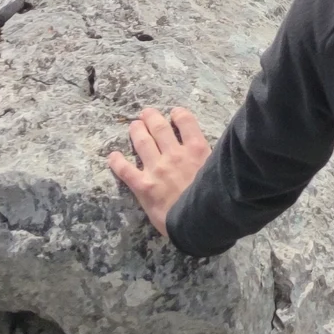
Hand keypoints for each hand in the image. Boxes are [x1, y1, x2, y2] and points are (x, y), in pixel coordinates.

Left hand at [107, 107, 210, 234]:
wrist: (200, 220)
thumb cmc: (215, 198)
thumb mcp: (220, 170)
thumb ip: (213, 158)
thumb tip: (219, 151)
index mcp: (197, 149)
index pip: (186, 122)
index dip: (179, 114)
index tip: (174, 112)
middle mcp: (175, 154)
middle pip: (160, 128)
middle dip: (152, 118)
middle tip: (146, 113)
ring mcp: (157, 168)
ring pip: (142, 142)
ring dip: (137, 131)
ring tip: (134, 125)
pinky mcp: (143, 185)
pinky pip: (125, 170)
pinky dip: (117, 161)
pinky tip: (112, 156)